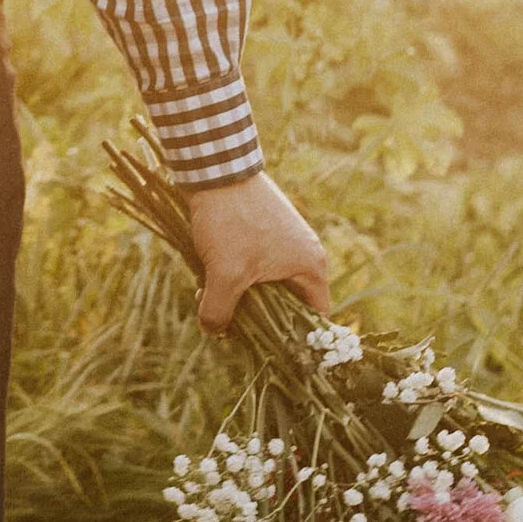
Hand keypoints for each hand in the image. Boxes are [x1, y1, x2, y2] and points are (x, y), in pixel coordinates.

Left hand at [188, 170, 330, 333]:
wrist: (216, 171)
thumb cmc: (231, 222)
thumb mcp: (224, 273)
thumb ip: (220, 310)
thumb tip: (213, 331)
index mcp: (311, 267)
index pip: (315, 319)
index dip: (294, 339)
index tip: (267, 351)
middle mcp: (304, 255)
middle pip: (287, 305)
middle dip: (256, 316)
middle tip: (229, 324)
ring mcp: (284, 243)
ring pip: (265, 286)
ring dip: (239, 295)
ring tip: (210, 297)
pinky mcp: (263, 234)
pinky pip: (254, 267)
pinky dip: (233, 275)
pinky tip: (207, 277)